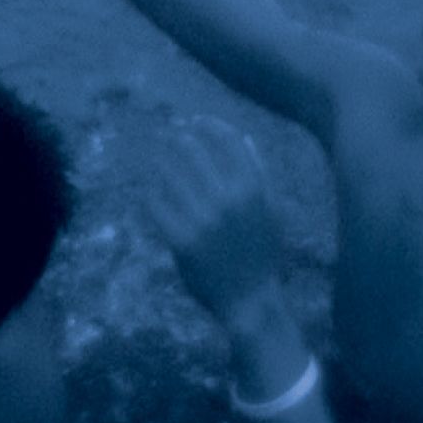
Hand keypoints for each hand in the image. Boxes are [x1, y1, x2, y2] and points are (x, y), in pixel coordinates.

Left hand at [145, 116, 284, 324]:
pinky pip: (156, 205)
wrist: (251, 301)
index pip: (226, 139)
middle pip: (192, 150)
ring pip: (169, 174)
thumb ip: (259, 173)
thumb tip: (243, 137)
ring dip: (159, 162)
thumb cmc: (262, 254)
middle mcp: (227, 200)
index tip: (194, 121)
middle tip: (167, 135)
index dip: (207, 124)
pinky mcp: (182, 240)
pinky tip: (150, 193)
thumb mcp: (271, 211)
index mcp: (253, 188)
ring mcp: (203, 220)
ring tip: (155, 160)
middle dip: (176, 137)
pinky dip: (151, 194)